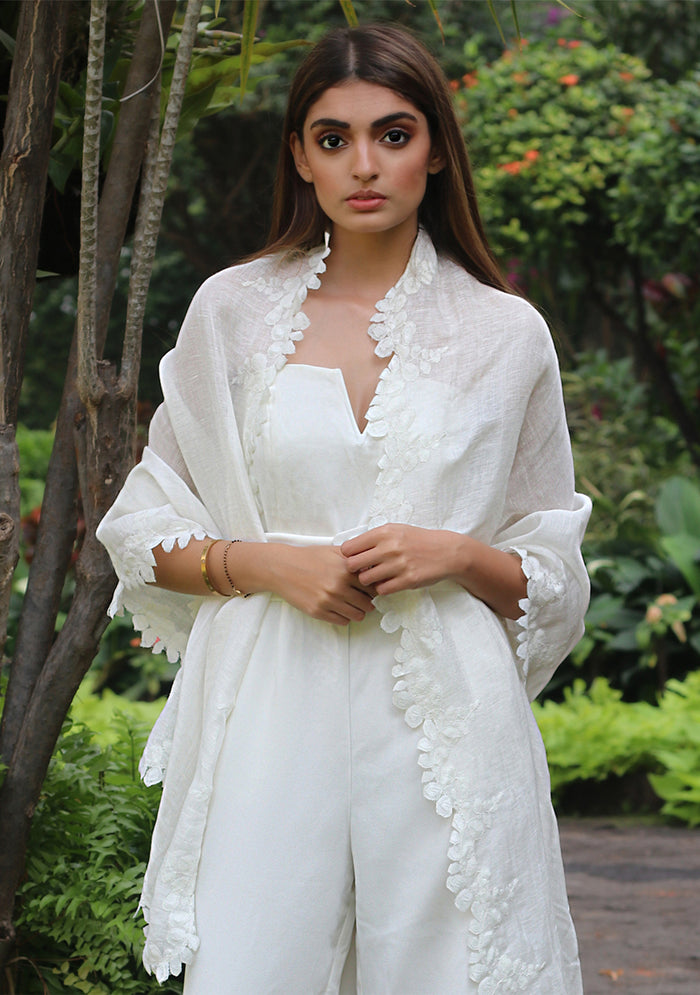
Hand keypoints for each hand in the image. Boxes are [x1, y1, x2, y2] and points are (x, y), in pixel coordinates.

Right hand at [269, 544, 376, 624]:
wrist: (283, 567)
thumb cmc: (308, 558)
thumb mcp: (333, 551)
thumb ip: (354, 558)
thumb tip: (372, 566)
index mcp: (345, 571)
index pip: (372, 587)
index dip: (373, 589)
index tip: (370, 590)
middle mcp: (338, 587)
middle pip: (367, 604)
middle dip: (367, 602)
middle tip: (363, 599)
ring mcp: (328, 601)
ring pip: (357, 615)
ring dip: (357, 612)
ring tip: (352, 605)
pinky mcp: (318, 611)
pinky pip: (342, 621)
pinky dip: (344, 617)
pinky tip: (340, 608)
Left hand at [340, 525, 458, 595]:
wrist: (446, 551)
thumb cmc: (417, 540)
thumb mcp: (395, 530)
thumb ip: (373, 538)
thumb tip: (349, 551)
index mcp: (383, 532)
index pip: (349, 548)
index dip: (349, 556)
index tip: (355, 559)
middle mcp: (389, 547)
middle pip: (352, 565)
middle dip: (355, 570)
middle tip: (364, 570)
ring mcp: (398, 564)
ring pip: (365, 579)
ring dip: (369, 581)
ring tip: (377, 577)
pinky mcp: (407, 580)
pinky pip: (381, 590)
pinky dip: (382, 588)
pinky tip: (389, 582)